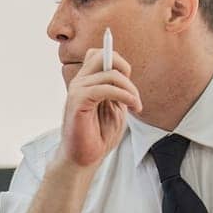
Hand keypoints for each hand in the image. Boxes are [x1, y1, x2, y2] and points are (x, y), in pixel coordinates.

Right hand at [60, 47, 143, 168]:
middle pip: (101, 54)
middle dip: (123, 66)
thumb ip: (116, 90)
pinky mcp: (77, 101)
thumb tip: (121, 73)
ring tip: (136, 106)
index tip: (129, 84)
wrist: (82, 158)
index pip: (97, 54)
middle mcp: (79, 82)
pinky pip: (105, 88)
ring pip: (109, 73)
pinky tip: (132, 107)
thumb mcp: (114, 107)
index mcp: (85, 82)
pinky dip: (124, 95)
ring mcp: (76, 90)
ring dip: (130, 89)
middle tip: (132, 90)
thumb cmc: (97, 136)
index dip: (117, 61)